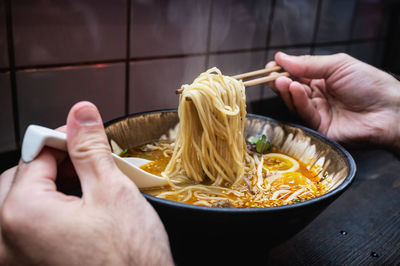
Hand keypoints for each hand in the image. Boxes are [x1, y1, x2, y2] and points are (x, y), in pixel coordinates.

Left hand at [0, 101, 172, 265]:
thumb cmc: (128, 258)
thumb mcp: (111, 191)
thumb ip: (89, 147)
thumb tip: (80, 113)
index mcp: (21, 214)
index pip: (35, 156)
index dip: (64, 140)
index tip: (85, 138)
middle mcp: (6, 241)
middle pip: (23, 179)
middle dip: (57, 165)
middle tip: (91, 167)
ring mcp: (16, 258)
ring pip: (26, 202)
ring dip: (56, 188)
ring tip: (90, 192)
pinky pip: (31, 227)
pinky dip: (52, 212)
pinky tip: (81, 214)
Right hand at [267, 52, 399, 151]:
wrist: (388, 111)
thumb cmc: (369, 84)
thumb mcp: (338, 65)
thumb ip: (308, 63)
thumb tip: (282, 58)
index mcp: (324, 79)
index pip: (298, 74)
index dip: (284, 70)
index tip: (271, 65)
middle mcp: (319, 96)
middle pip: (293, 89)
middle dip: (280, 81)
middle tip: (271, 74)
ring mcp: (319, 113)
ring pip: (295, 102)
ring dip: (287, 90)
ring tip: (282, 80)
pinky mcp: (319, 128)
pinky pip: (304, 113)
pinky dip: (298, 100)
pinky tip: (296, 89)